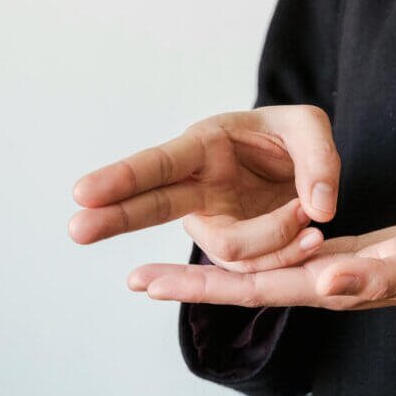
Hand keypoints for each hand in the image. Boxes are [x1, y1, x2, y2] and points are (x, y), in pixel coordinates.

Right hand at [68, 105, 340, 270]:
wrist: (303, 170)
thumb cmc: (293, 138)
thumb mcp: (311, 129)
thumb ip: (319, 161)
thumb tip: (317, 210)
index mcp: (206, 144)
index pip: (160, 162)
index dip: (124, 177)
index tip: (83, 192)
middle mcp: (197, 185)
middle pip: (151, 205)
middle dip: (114, 217)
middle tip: (76, 228)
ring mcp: (211, 221)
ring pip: (227, 249)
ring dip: (275, 236)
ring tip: (309, 212)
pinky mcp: (233, 250)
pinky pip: (253, 266)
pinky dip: (287, 251)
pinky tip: (308, 233)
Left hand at [129, 210, 395, 339]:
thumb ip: (378, 277)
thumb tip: (326, 281)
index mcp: (334, 284)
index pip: (254, 287)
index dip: (200, 285)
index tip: (150, 282)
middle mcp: (323, 283)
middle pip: (244, 286)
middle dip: (188, 285)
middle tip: (134, 280)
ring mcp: (330, 272)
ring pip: (259, 272)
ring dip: (211, 272)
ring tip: (167, 265)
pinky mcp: (340, 256)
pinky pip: (283, 257)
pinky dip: (249, 254)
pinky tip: (232, 248)